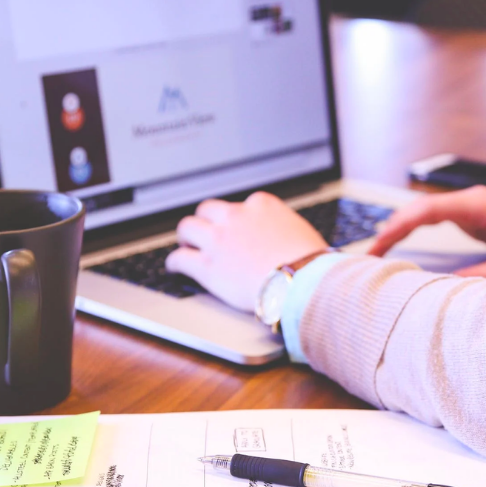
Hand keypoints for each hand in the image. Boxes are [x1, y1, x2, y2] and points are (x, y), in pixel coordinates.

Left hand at [166, 191, 327, 311]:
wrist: (301, 281)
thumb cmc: (310, 262)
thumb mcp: (301, 232)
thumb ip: (284, 229)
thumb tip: (286, 239)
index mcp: (261, 205)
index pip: (241, 205)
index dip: (235, 218)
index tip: (235, 227)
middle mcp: (236, 216)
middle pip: (208, 209)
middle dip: (205, 220)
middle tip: (205, 232)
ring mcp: (219, 240)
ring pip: (188, 227)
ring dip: (186, 236)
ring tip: (186, 245)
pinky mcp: (207, 266)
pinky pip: (180, 258)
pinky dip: (175, 262)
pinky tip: (175, 268)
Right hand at [369, 186, 485, 281]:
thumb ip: (479, 279)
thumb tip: (440, 290)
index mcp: (480, 206)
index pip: (426, 211)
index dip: (396, 228)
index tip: (376, 248)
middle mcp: (473, 202)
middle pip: (418, 210)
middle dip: (390, 230)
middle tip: (366, 258)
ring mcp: (473, 209)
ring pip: (424, 216)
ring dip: (400, 231)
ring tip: (375, 256)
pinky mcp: (476, 219)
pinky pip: (437, 223)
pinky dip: (416, 235)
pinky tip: (401, 250)